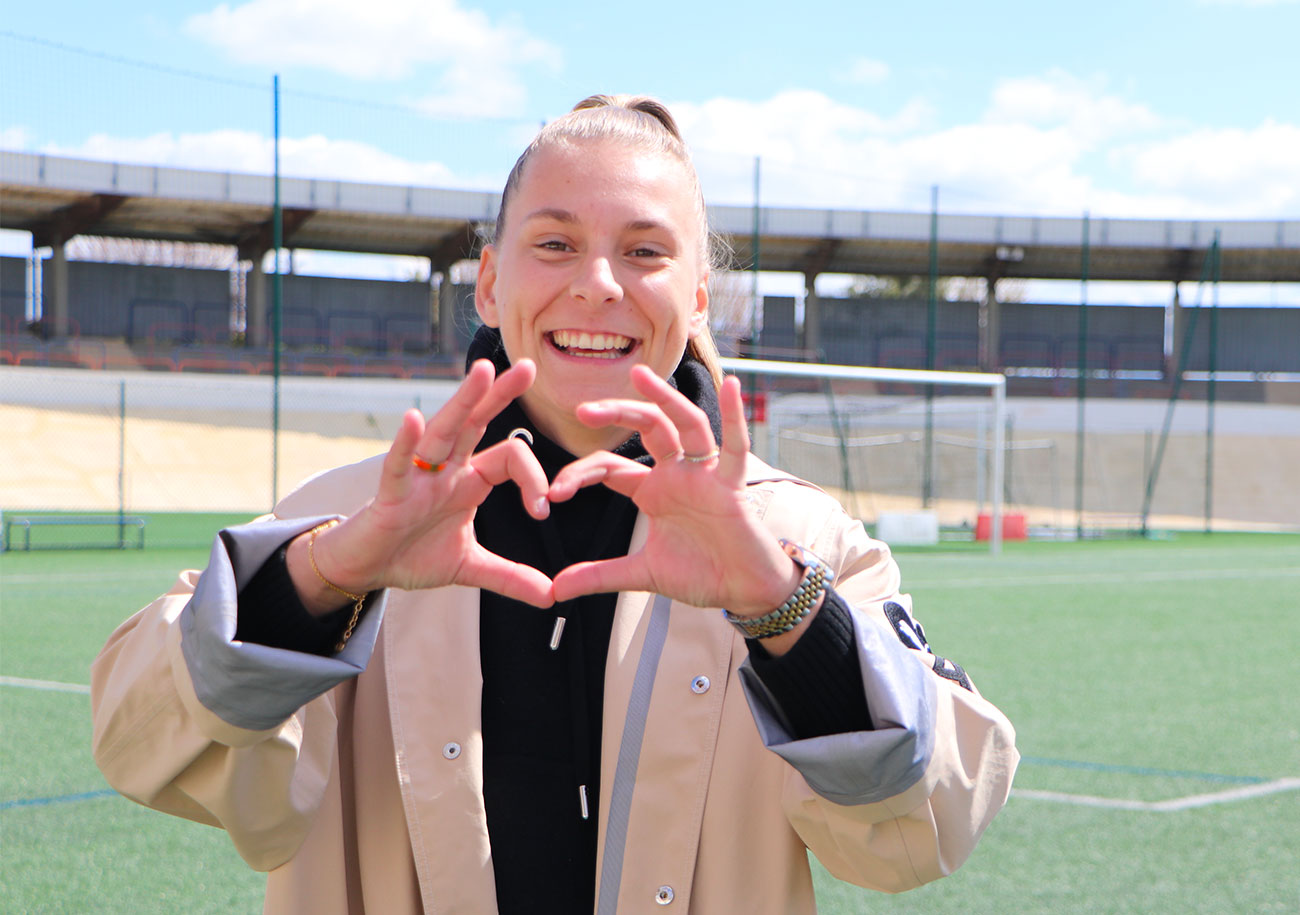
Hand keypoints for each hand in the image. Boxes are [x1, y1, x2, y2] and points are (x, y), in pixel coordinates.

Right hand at [292, 359, 554, 608]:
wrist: (366, 568)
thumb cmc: (412, 554)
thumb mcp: (470, 567)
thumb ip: (510, 577)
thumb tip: (552, 596)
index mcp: (469, 479)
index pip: (510, 458)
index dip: (533, 480)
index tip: (542, 511)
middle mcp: (446, 468)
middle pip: (476, 423)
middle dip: (501, 395)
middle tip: (530, 367)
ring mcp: (417, 477)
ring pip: (443, 433)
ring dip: (463, 402)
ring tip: (484, 372)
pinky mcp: (389, 493)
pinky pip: (397, 464)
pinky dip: (405, 444)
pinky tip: (413, 420)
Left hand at [548, 365, 800, 616]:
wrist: (744, 591)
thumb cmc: (701, 574)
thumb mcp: (642, 574)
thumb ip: (599, 576)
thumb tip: (555, 591)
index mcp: (653, 490)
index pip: (609, 467)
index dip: (579, 474)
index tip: (552, 493)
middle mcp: (677, 473)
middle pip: (646, 428)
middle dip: (615, 413)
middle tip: (582, 408)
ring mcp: (705, 475)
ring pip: (684, 424)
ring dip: (664, 398)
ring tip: (639, 375)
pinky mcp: (732, 485)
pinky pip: (735, 446)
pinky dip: (735, 416)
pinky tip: (732, 386)